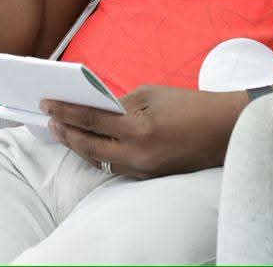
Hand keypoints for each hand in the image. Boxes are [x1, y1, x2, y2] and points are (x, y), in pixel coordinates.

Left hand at [40, 85, 249, 178]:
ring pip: (100, 160)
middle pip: (88, 147)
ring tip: (66, 130)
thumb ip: (120, 103)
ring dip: (81, 145)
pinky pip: (117, 166)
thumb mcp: (152, 94)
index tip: (46, 104)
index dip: (65, 110)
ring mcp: (143, 170)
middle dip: (66, 132)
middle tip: (50, 120)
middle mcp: (137, 154)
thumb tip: (95, 109)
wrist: (225, 130)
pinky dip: (102, 153)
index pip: (90, 119)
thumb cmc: (190, 105)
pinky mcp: (149, 177)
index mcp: (138, 127)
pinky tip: (92, 142)